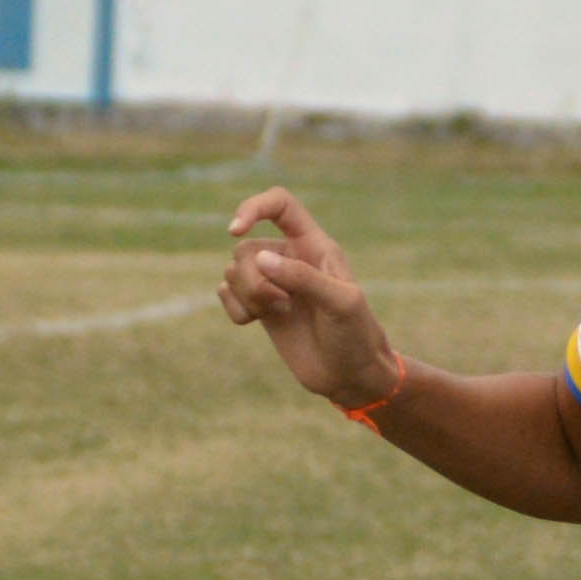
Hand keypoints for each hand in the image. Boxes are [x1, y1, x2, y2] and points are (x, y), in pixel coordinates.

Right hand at [221, 188, 403, 407]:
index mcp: (314, 245)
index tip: (235, 229)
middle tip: (284, 304)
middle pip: (245, 249)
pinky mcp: (259, 306)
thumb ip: (304, 277)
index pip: (280, 204)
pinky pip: (225, 292)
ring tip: (280, 313)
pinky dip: (235, 309)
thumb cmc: (355, 335)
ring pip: (232, 270)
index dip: (253, 207)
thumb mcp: (341, 303)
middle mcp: (290, 258)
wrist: (350, 375)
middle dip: (255, 280)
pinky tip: (255, 322)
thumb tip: (260, 259)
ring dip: (249, 296)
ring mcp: (272, 282)